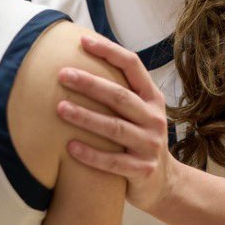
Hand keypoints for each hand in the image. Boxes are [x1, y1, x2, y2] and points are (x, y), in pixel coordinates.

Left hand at [56, 35, 175, 211]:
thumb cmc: (140, 140)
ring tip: (60, 108)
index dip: (109, 51)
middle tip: (62, 75)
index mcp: (152, 98)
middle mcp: (154, 118)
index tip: (83, 42)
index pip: (133, 66)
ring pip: (115, 128)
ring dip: (86, 117)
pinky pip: (113, 161)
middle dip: (90, 84)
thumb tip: (82, 62)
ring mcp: (150, 145)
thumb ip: (121, 93)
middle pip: (120, 96)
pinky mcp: (142, 170)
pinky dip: (91, 154)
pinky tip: (69, 147)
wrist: (164, 183)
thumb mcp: (140, 113)